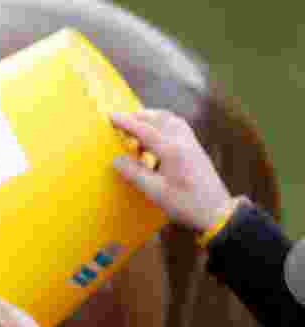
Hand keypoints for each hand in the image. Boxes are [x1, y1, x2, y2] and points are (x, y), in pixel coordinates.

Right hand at [111, 110, 234, 232]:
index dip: (126, 123)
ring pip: (170, 119)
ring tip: (136, 125)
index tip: (110, 117)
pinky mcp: (195, 148)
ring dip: (152, 118)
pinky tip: (156, 135)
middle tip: (120, 121)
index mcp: (172, 150)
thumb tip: (116, 160)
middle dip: (138, 116)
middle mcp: (183, 141)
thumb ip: (135, 174)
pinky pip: (178, 126)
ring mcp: (191, 143)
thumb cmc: (186, 204)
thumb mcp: (156, 192)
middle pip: (159, 118)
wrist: (216, 211)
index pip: (145, 130)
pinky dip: (163, 124)